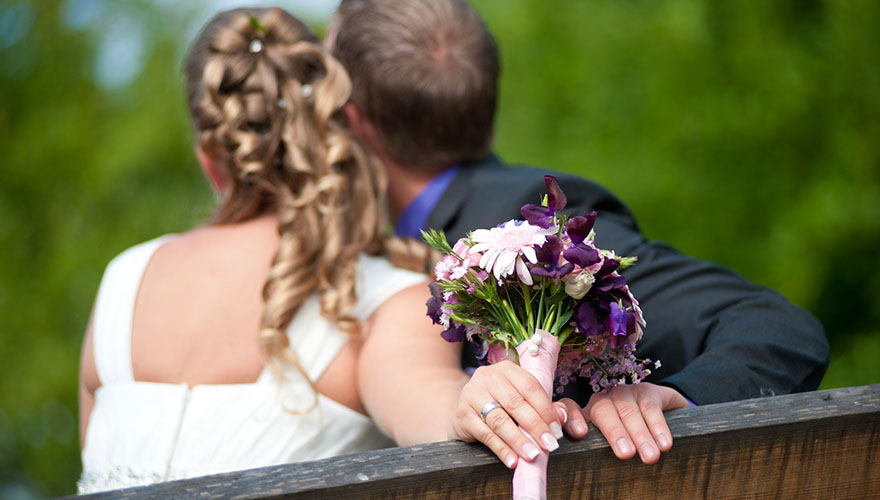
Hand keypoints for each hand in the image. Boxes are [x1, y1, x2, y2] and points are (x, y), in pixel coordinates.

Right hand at [447, 360, 568, 468]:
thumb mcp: (522, 400)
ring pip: (500, 420)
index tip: (557, 431)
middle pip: (516, 403)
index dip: (546, 409)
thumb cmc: (500, 405)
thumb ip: (545, 407)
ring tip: (532, 455)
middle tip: (549, 445)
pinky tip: (512, 460)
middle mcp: (487, 377)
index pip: (530, 387)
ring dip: (518, 440)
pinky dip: (501, 449)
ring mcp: (472, 395)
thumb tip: (562, 417)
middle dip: (535, 426)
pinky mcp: (462, 415)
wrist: (465, 412)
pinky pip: (485, 434)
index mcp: (507, 369)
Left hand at [578, 382, 688, 463]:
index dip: (572, 418)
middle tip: (626, 454)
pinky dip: (658, 426)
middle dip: (615, 433)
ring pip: (628, 411)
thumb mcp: (612, 446)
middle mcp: (603, 400)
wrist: (664, 417)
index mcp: (588, 414)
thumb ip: (600, 451)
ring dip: (640, 434)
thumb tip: (596, 476)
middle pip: (602, 411)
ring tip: (650, 456)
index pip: (571, 408)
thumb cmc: (630, 440)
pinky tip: (664, 443)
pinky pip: (650, 407)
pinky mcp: (647, 391)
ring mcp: (625, 393)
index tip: (578, 433)